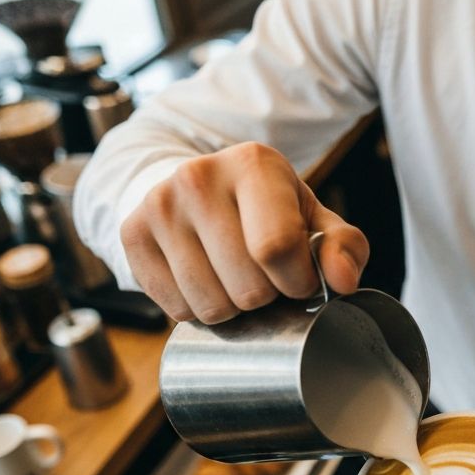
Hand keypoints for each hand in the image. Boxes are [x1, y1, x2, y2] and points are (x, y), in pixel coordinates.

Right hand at [120, 142, 369, 322]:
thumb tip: (343, 281)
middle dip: (267, 297)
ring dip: (233, 308)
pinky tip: (207, 280)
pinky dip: (198, 310)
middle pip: (246, 287)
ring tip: (236, 278)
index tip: (300, 279)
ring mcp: (159, 204)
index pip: (277, 248)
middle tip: (265, 275)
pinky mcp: (132, 233)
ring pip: (210, 306)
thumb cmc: (269, 210)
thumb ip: (343, 247)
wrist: (199, 188)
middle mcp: (199, 176)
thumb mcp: (315, 218)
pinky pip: (176, 309)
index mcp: (255, 164)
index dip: (297, 282)